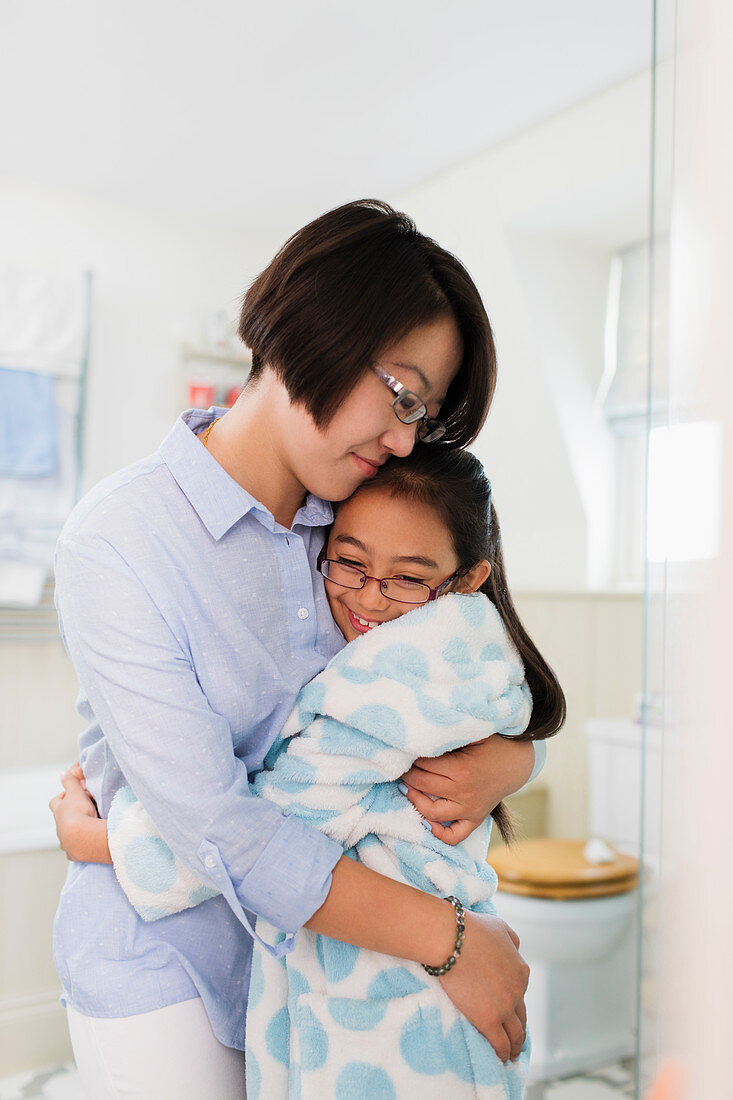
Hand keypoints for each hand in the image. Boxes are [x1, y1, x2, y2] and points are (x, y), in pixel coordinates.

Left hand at [49, 763, 102, 860]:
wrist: (83, 836)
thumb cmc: (80, 812)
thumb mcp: (76, 792)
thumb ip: (70, 782)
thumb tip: (63, 773)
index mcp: (59, 811)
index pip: (55, 802)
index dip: (61, 797)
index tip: (71, 795)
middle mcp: (59, 826)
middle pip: (59, 819)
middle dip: (67, 815)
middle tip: (80, 811)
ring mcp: (64, 840)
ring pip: (64, 834)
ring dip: (73, 830)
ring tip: (86, 827)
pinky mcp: (72, 852)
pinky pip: (72, 849)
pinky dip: (77, 846)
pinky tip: (85, 843)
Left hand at [401, 735, 533, 844]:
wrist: (516, 762)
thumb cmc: (491, 744)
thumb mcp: (471, 734)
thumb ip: (448, 736)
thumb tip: (421, 736)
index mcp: (461, 769)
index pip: (423, 765)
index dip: (411, 757)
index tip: (405, 751)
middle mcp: (464, 792)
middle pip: (423, 785)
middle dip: (408, 774)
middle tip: (402, 766)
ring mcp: (469, 809)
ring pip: (431, 813)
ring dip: (414, 800)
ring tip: (407, 787)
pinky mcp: (475, 819)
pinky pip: (453, 836)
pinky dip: (437, 833)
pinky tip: (426, 820)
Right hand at [439, 912, 528, 1061]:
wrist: (450, 939)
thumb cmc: (470, 929)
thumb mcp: (500, 927)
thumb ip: (511, 940)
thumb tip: (516, 949)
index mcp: (520, 970)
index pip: (520, 992)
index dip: (515, 1002)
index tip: (510, 1010)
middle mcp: (517, 990)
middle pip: (521, 1016)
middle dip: (520, 1028)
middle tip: (516, 1039)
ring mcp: (504, 1007)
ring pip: (515, 1034)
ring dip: (515, 1046)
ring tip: (511, 1054)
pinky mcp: (489, 1020)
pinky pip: (500, 1044)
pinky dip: (503, 1053)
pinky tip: (501, 1059)